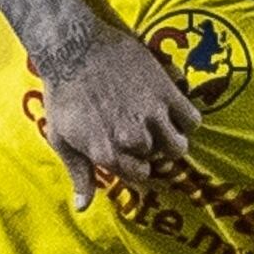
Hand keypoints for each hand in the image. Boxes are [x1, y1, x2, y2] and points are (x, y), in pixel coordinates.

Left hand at [34, 21, 199, 208]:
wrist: (75, 47)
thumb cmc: (63, 93)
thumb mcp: (61, 137)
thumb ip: (78, 173)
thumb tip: (83, 207)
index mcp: (105, 154)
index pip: (137, 177)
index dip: (137, 166)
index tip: (134, 156)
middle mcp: (131, 139)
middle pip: (157, 161)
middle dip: (152, 152)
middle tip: (143, 135)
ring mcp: (151, 115)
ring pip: (178, 146)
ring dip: (172, 141)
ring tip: (161, 128)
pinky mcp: (166, 92)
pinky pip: (192, 120)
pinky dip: (187, 120)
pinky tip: (174, 112)